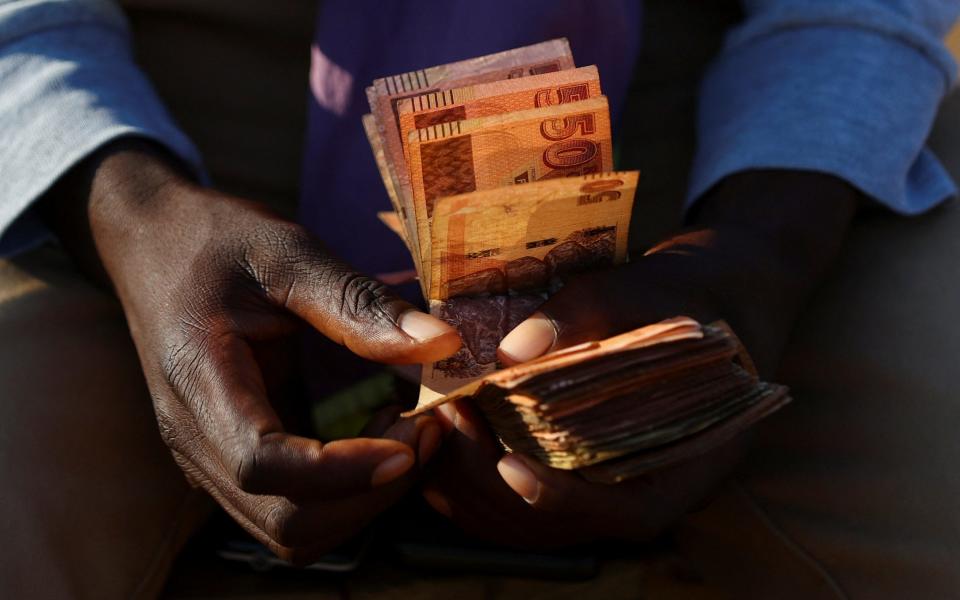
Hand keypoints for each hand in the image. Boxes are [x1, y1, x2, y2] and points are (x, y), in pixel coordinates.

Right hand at [42, 139, 461, 561]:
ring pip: (291, 530)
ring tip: (411, 431)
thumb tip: (443, 344)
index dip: (344, 470)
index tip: (414, 438)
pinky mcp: (232, 458)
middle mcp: (195, 437)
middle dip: (371, 493)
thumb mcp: (288, 253)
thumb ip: (358, 303)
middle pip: (285, 521)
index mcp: (198, 380)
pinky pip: (293, 507)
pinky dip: (348, 491)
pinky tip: (384, 434)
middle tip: (430, 428)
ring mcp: (209, 457)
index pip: (262, 465)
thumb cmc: (216, 240)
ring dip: (364, 500)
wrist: (154, 245)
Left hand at [424, 169, 858, 545]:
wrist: (697, 308)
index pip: (618, 509)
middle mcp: (633, 493)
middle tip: (451, 413)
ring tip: (440, 416)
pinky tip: (441, 434)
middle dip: (491, 476)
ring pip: (519, 518)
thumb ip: (589, 314)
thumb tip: (516, 348)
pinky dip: (469, 475)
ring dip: (470, 478)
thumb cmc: (683, 301)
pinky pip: (507, 500)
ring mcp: (595, 491)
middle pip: (552, 520)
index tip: (509, 462)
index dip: (560, 496)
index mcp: (677, 465)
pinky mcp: (564, 477)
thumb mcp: (647, 294)